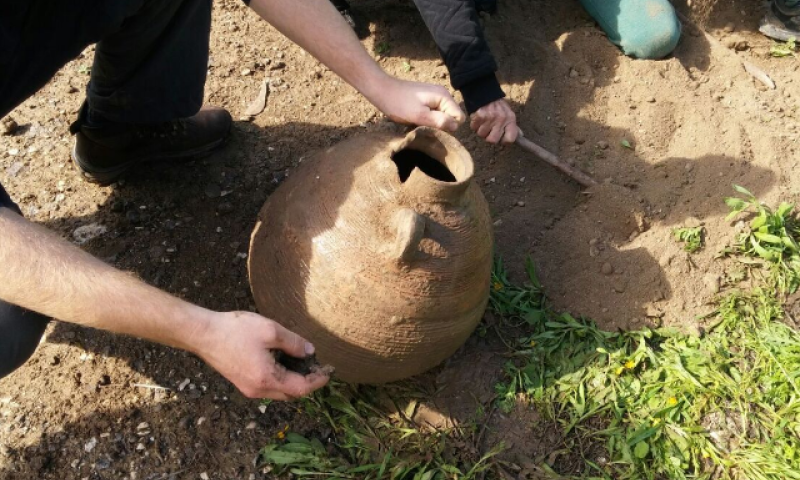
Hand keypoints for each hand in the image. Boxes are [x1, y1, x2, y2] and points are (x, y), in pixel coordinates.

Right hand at [193, 311, 329, 399]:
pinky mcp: (242, 382)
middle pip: (291, 394)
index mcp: (267, 379)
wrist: (203, 333)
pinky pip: (268, 386)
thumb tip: (309, 352)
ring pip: (279, 392)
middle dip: (307, 383)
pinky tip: (285, 361)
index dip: (317, 381)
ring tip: (303, 363)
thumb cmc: (235, 330)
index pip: (301, 388)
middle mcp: (258, 390)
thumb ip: (293, 343)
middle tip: (318, 366)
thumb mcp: (270, 331)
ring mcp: (248, 388)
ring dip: (294, 381)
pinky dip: (281, 378)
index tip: (328, 371)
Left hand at [368, 77, 465, 131]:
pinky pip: (434, 114)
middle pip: (451, 117)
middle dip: (440, 125)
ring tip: (418, 123)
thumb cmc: (399, 103)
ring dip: (432, 123)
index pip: (459, 118)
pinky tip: (415, 119)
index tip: (434, 129)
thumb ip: (439, 121)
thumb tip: (456, 126)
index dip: (449, 127)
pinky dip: (426, 119)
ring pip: (442, 116)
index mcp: (444, 96)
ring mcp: (434, 97)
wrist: (382, 90)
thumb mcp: (419, 115)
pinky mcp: (427, 100)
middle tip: (424, 126)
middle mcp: (442, 94)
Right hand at [470, 99, 517, 143]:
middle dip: (489, 137)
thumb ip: (513, 126)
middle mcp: (501, 119)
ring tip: (483, 122)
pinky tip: (478, 119)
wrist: (485, 92)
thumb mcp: (508, 113)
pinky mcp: (480, 115)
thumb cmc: (498, 106)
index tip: (501, 138)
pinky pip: (474, 128)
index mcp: (510, 119)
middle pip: (493, 140)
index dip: (504, 141)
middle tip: (489, 130)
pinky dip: (475, 125)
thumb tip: (521, 135)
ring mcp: (490, 117)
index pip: (510, 139)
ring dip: (481, 130)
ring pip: (481, 135)